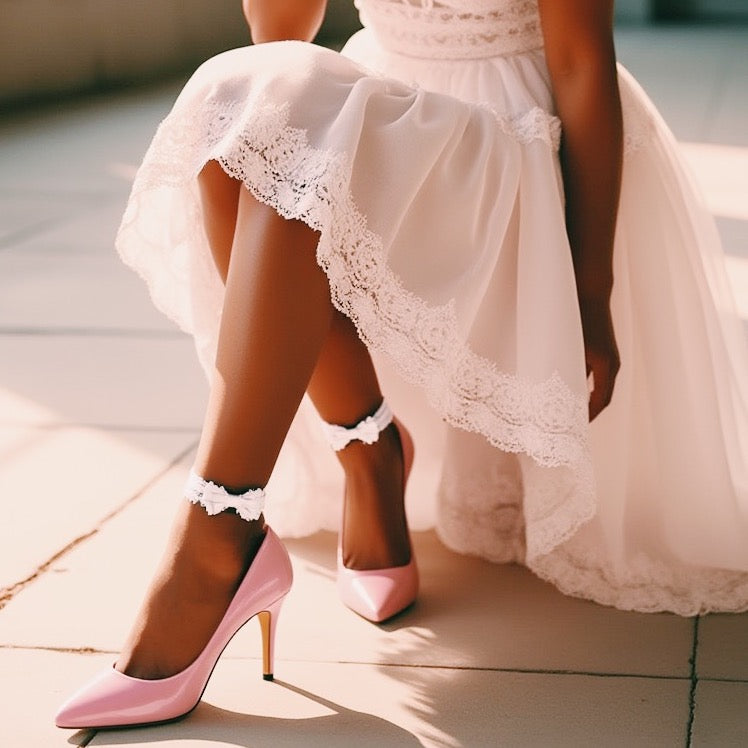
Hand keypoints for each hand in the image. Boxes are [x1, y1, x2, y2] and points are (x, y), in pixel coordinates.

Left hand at [579, 297, 619, 420]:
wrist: (590, 293)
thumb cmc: (578, 318)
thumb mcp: (570, 346)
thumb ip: (569, 369)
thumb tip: (561, 392)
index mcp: (605, 365)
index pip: (600, 401)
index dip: (588, 416)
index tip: (575, 428)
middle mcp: (612, 365)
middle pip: (602, 398)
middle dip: (589, 413)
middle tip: (572, 427)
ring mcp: (610, 359)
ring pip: (601, 388)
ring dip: (588, 401)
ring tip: (571, 413)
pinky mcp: (605, 353)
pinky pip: (598, 377)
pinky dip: (588, 388)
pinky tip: (572, 393)